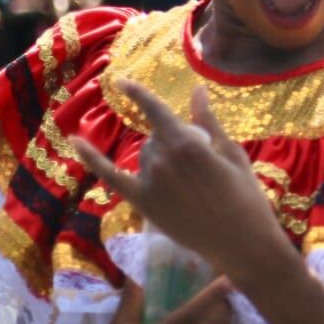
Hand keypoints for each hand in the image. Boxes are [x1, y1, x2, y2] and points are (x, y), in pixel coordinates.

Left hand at [70, 81, 292, 285]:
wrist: (242, 242)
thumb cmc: (247, 196)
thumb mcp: (233, 154)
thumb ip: (209, 122)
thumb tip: (197, 91)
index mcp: (188, 144)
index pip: (155, 110)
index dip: (138, 93)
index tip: (121, 81)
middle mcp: (163, 160)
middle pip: (156, 138)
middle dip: (173, 141)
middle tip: (202, 164)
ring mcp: (150, 182)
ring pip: (145, 156)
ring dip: (160, 157)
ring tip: (190, 181)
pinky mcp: (143, 203)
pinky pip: (111, 176)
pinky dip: (91, 158)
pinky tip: (76, 141)